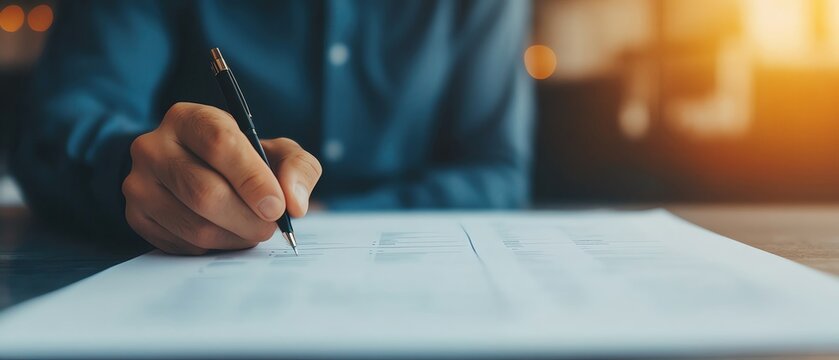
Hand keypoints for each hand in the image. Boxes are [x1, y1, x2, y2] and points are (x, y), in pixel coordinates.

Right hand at [123, 102, 321, 254]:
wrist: (200, 174)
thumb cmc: (244, 161)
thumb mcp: (277, 152)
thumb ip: (298, 167)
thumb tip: (295, 202)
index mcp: (189, 119)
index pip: (220, 144)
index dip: (253, 179)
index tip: (278, 207)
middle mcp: (153, 146)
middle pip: (205, 192)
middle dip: (248, 218)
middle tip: (270, 226)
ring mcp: (139, 183)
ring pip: (195, 225)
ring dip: (236, 236)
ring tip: (252, 230)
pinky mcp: (137, 217)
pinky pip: (183, 244)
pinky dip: (216, 246)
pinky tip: (227, 233)